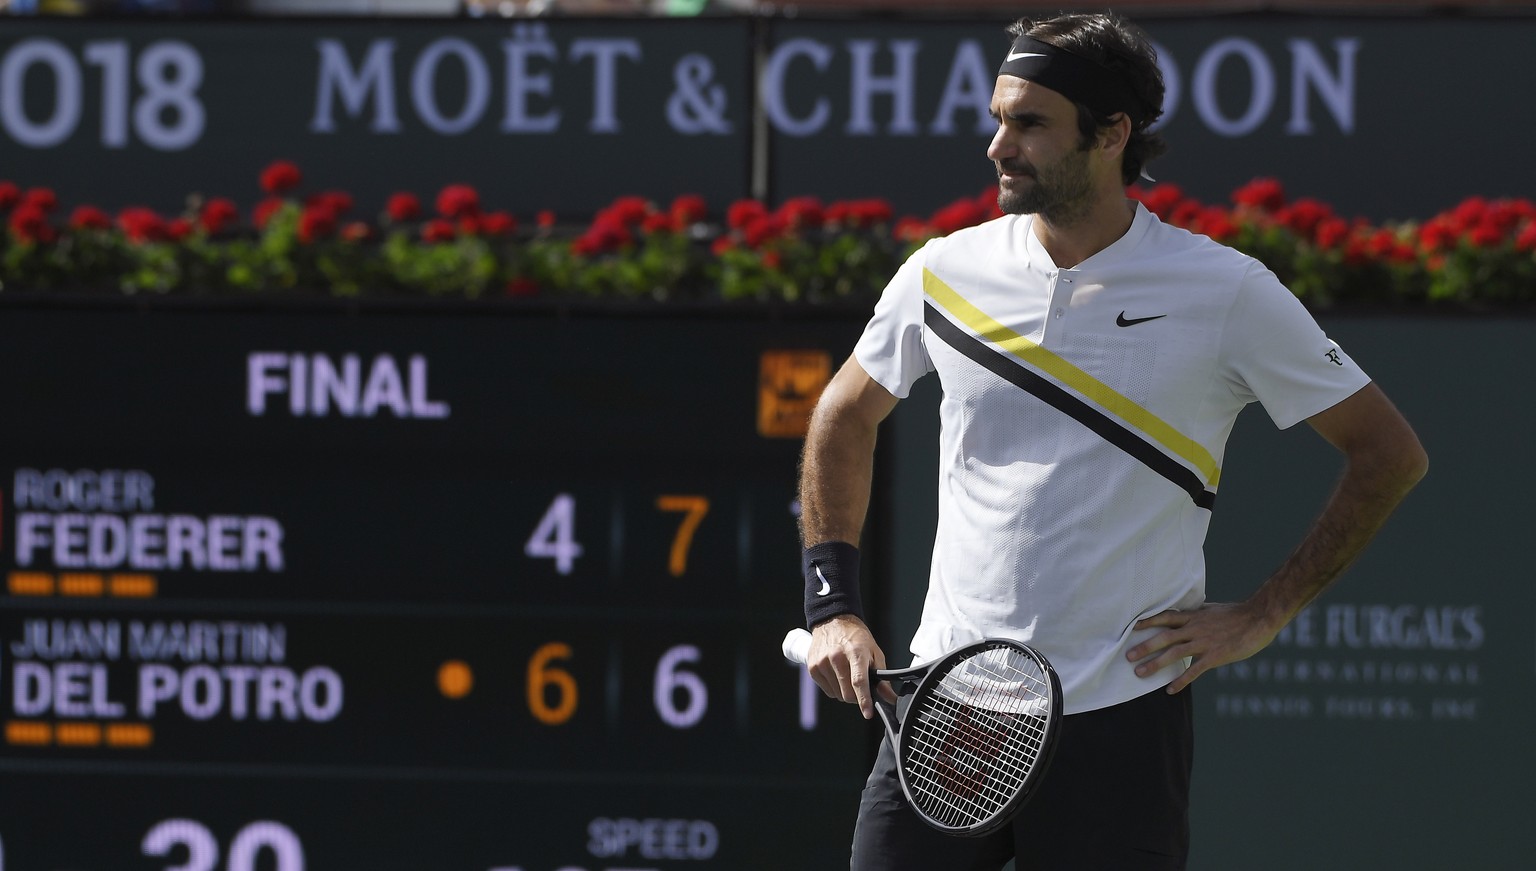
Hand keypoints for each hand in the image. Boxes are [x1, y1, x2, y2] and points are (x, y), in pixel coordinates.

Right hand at [807, 614, 896, 718]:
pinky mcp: (813, 668)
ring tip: (847, 675)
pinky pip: (827, 691)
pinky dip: (834, 688)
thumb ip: (882, 677)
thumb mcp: (874, 652)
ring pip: (837, 695)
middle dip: (856, 697)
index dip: (864, 700)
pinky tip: (836, 674)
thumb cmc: (855, 636)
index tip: (868, 713)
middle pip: (847, 693)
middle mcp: (836, 657)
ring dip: (845, 692)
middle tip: (860, 686)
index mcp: (855, 652)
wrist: (832, 621)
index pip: (859, 681)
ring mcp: (822, 663)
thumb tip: (889, 697)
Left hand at [1126, 602, 1280, 693]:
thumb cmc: (1237, 614)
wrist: (1259, 618)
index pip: (1165, 617)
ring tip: (1139, 673)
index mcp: (1193, 616)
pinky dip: (1181, 680)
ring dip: (1155, 664)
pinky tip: (1170, 690)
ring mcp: (1204, 642)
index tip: (1132, 628)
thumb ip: (1197, 614)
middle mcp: (1194, 628)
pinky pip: (1194, 670)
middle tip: (1128, 656)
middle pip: (1164, 637)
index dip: (1148, 622)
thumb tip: (1187, 613)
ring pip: (1174, 654)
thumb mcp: (1212, 610)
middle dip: (1145, 647)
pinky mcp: (1215, 656)